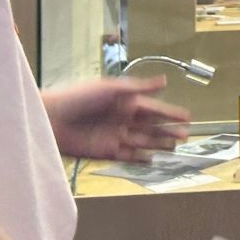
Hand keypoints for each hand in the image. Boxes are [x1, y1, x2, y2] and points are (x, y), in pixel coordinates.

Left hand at [44, 77, 189, 161]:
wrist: (52, 119)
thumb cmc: (79, 97)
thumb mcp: (111, 88)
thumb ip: (139, 87)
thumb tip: (165, 81)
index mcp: (125, 102)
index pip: (153, 108)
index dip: (170, 112)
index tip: (187, 116)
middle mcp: (122, 119)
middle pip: (151, 126)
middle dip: (168, 130)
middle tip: (186, 134)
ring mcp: (115, 136)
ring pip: (143, 141)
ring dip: (159, 143)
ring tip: (176, 146)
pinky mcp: (106, 152)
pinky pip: (128, 156)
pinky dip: (141, 158)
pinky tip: (152, 158)